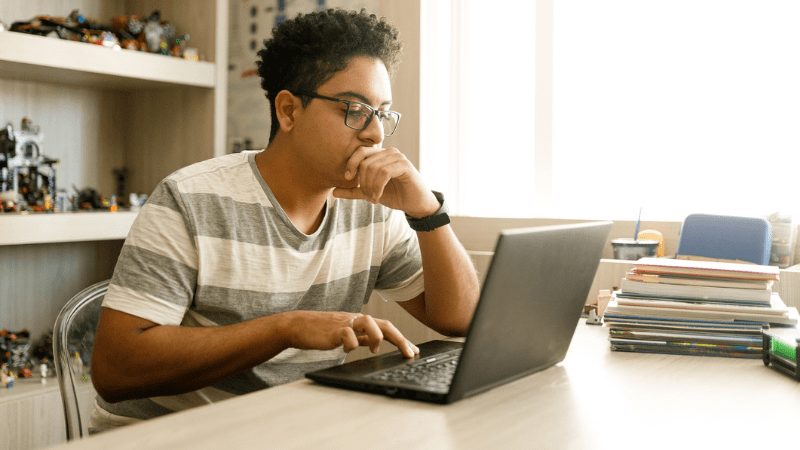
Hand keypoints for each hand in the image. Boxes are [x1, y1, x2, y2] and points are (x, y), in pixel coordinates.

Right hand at [286, 311, 419, 357]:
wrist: (299, 326)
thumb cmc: (323, 331)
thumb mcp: (347, 334)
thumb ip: (361, 337)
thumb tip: (375, 345)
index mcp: (361, 322)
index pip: (387, 328)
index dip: (402, 338)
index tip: (413, 351)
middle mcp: (356, 320)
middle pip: (384, 324)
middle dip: (400, 338)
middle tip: (409, 352)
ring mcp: (345, 323)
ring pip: (369, 322)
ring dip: (376, 337)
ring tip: (374, 350)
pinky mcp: (333, 330)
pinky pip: (347, 334)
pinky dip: (351, 344)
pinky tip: (346, 350)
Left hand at [333, 146, 439, 217]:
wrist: (416, 204)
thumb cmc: (396, 195)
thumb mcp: (370, 193)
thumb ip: (353, 191)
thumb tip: (333, 192)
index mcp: (381, 155)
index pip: (360, 151)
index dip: (351, 163)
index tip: (348, 179)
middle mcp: (389, 152)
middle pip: (365, 162)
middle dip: (362, 182)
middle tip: (366, 196)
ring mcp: (398, 157)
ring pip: (373, 168)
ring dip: (370, 186)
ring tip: (373, 198)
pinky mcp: (405, 166)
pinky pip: (384, 173)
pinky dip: (378, 187)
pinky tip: (378, 196)